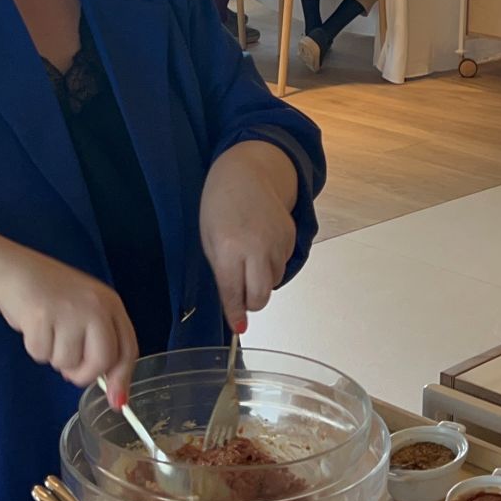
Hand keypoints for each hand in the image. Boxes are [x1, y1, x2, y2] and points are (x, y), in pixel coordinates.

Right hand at [0, 232, 139, 404]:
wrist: (17, 272)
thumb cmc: (55, 298)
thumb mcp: (88, 314)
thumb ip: (104, 347)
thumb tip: (118, 398)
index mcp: (111, 305)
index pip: (127, 350)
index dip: (122, 378)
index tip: (117, 401)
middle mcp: (94, 307)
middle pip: (100, 362)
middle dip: (82, 373)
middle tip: (69, 364)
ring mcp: (69, 311)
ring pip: (67, 363)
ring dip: (54, 356)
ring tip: (49, 331)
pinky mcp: (42, 316)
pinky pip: (42, 354)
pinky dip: (36, 348)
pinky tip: (34, 327)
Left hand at [199, 141, 298, 332]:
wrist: (248, 172)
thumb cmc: (220, 205)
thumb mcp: (210, 239)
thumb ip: (222, 273)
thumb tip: (235, 307)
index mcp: (229, 248)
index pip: (234, 292)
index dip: (235, 313)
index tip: (238, 327)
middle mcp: (256, 248)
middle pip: (261, 295)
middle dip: (251, 302)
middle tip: (242, 294)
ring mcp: (277, 242)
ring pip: (273, 281)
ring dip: (261, 279)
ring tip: (249, 257)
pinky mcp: (290, 237)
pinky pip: (282, 264)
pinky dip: (271, 263)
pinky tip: (261, 244)